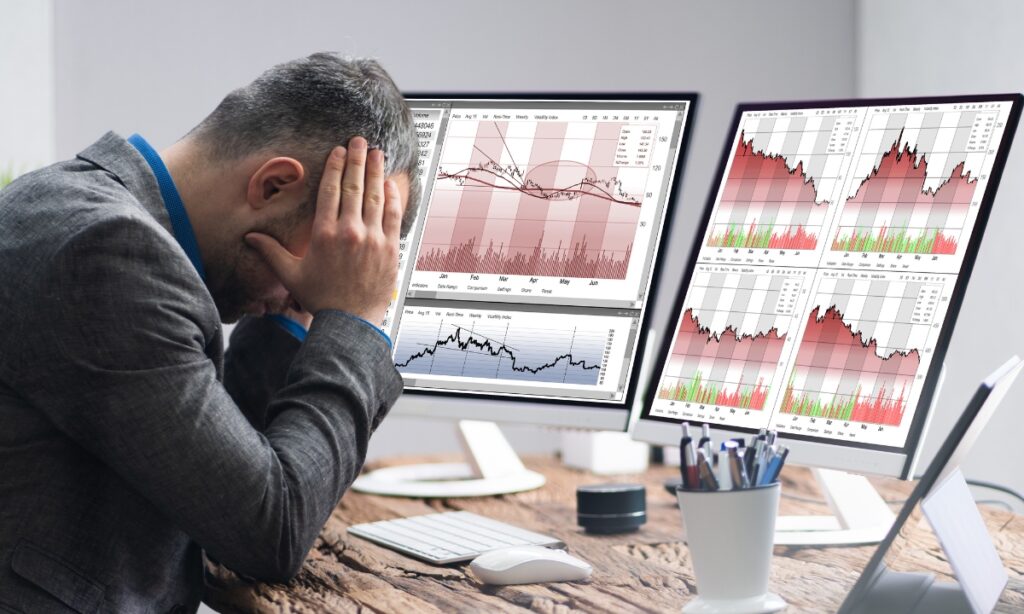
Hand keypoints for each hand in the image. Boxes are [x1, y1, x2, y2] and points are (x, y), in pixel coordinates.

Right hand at [245, 137, 401, 324]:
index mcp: (324, 234)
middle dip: (357, 160)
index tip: (338, 151)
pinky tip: (390, 183)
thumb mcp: (291, 274)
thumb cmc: (320, 299)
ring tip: (377, 153)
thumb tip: (249, 237)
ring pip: (375, 196)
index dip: (335, 167)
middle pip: (354, 186)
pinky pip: (392, 215)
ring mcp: (372, 239)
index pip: (330, 191)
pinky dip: (392, 197)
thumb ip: (271, 252)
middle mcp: (349, 232)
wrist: (349, 322)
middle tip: (360, 141)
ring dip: (376, 172)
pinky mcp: (389, 248)